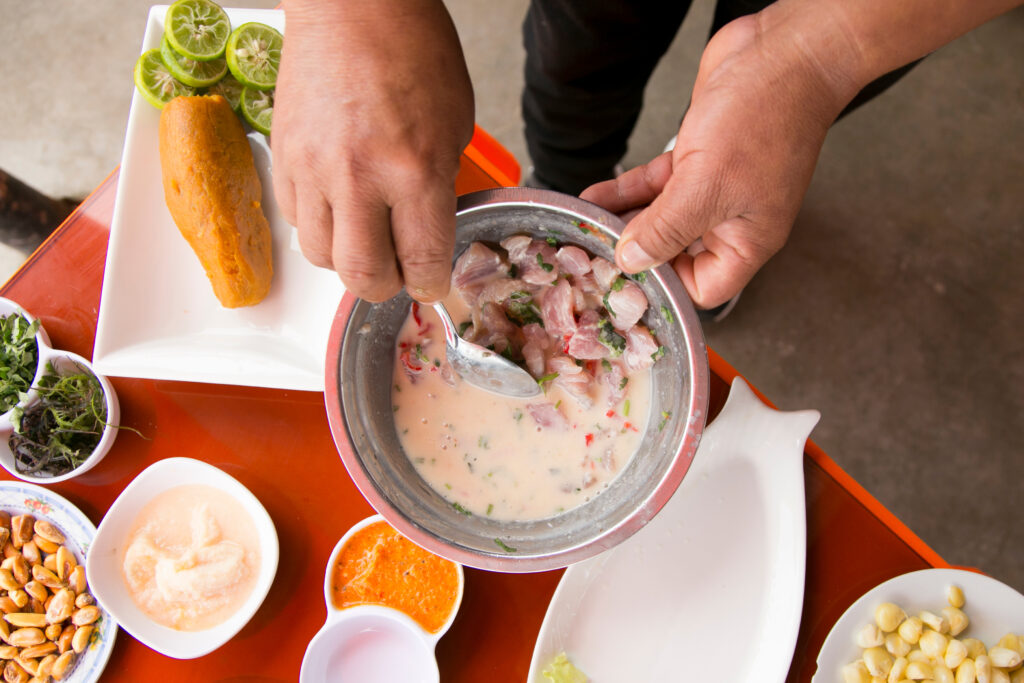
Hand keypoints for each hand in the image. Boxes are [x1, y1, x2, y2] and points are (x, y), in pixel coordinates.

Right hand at [272, 0, 473, 301]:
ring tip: (367, 237)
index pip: (423, 261)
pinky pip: (296, 220)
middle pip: (363, 276)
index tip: (433, 284)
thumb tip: (430, 230)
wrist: (355, 4)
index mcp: (414, 170)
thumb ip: (441, 185)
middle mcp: (359, 177)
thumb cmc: (411, 50)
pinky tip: (339, 206)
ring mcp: (314, 169)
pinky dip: (320, 226)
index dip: (432, 284)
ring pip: (322, 256)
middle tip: (398, 273)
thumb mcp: (455, 124)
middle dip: (386, 286)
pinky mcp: (284, 158)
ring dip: (348, 258)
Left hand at [581, 9, 857, 308]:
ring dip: (621, 222)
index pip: (702, 288)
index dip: (666, 288)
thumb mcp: (706, 186)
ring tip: (583, 228)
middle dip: (634, 254)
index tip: (625, 279)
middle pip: (673, 256)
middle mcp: (728, 220)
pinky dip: (622, 193)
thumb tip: (632, 261)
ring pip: (657, 219)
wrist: (781, 52)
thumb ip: (666, 229)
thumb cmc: (765, 119)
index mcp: (746, 240)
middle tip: (592, 257)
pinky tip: (592, 197)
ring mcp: (710, 189)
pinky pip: (652, 188)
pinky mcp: (693, 159)